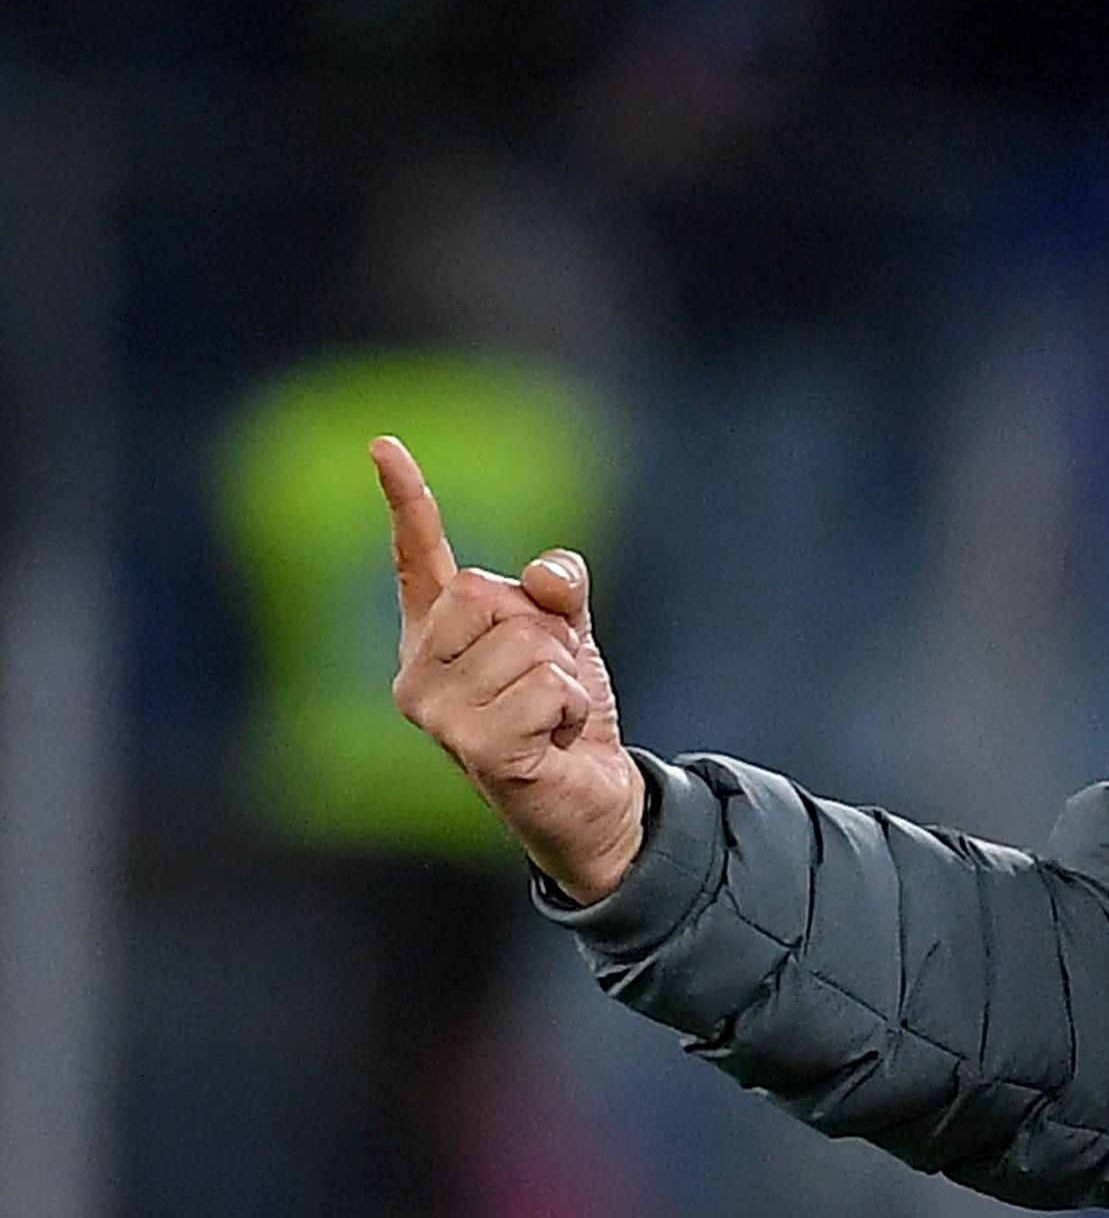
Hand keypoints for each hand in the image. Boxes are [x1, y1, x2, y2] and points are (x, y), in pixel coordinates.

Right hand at [376, 434, 646, 902]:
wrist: (590, 796)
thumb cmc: (562, 714)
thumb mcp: (566, 636)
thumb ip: (556, 589)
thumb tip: (543, 574)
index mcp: (435, 637)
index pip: (418, 560)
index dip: (407, 501)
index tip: (385, 446)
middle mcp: (417, 675)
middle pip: (488, 595)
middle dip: (542, 629)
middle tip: (545, 679)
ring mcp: (438, 716)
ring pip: (526, 641)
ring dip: (562, 673)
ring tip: (548, 715)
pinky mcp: (475, 749)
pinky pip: (547, 687)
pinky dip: (570, 706)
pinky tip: (554, 739)